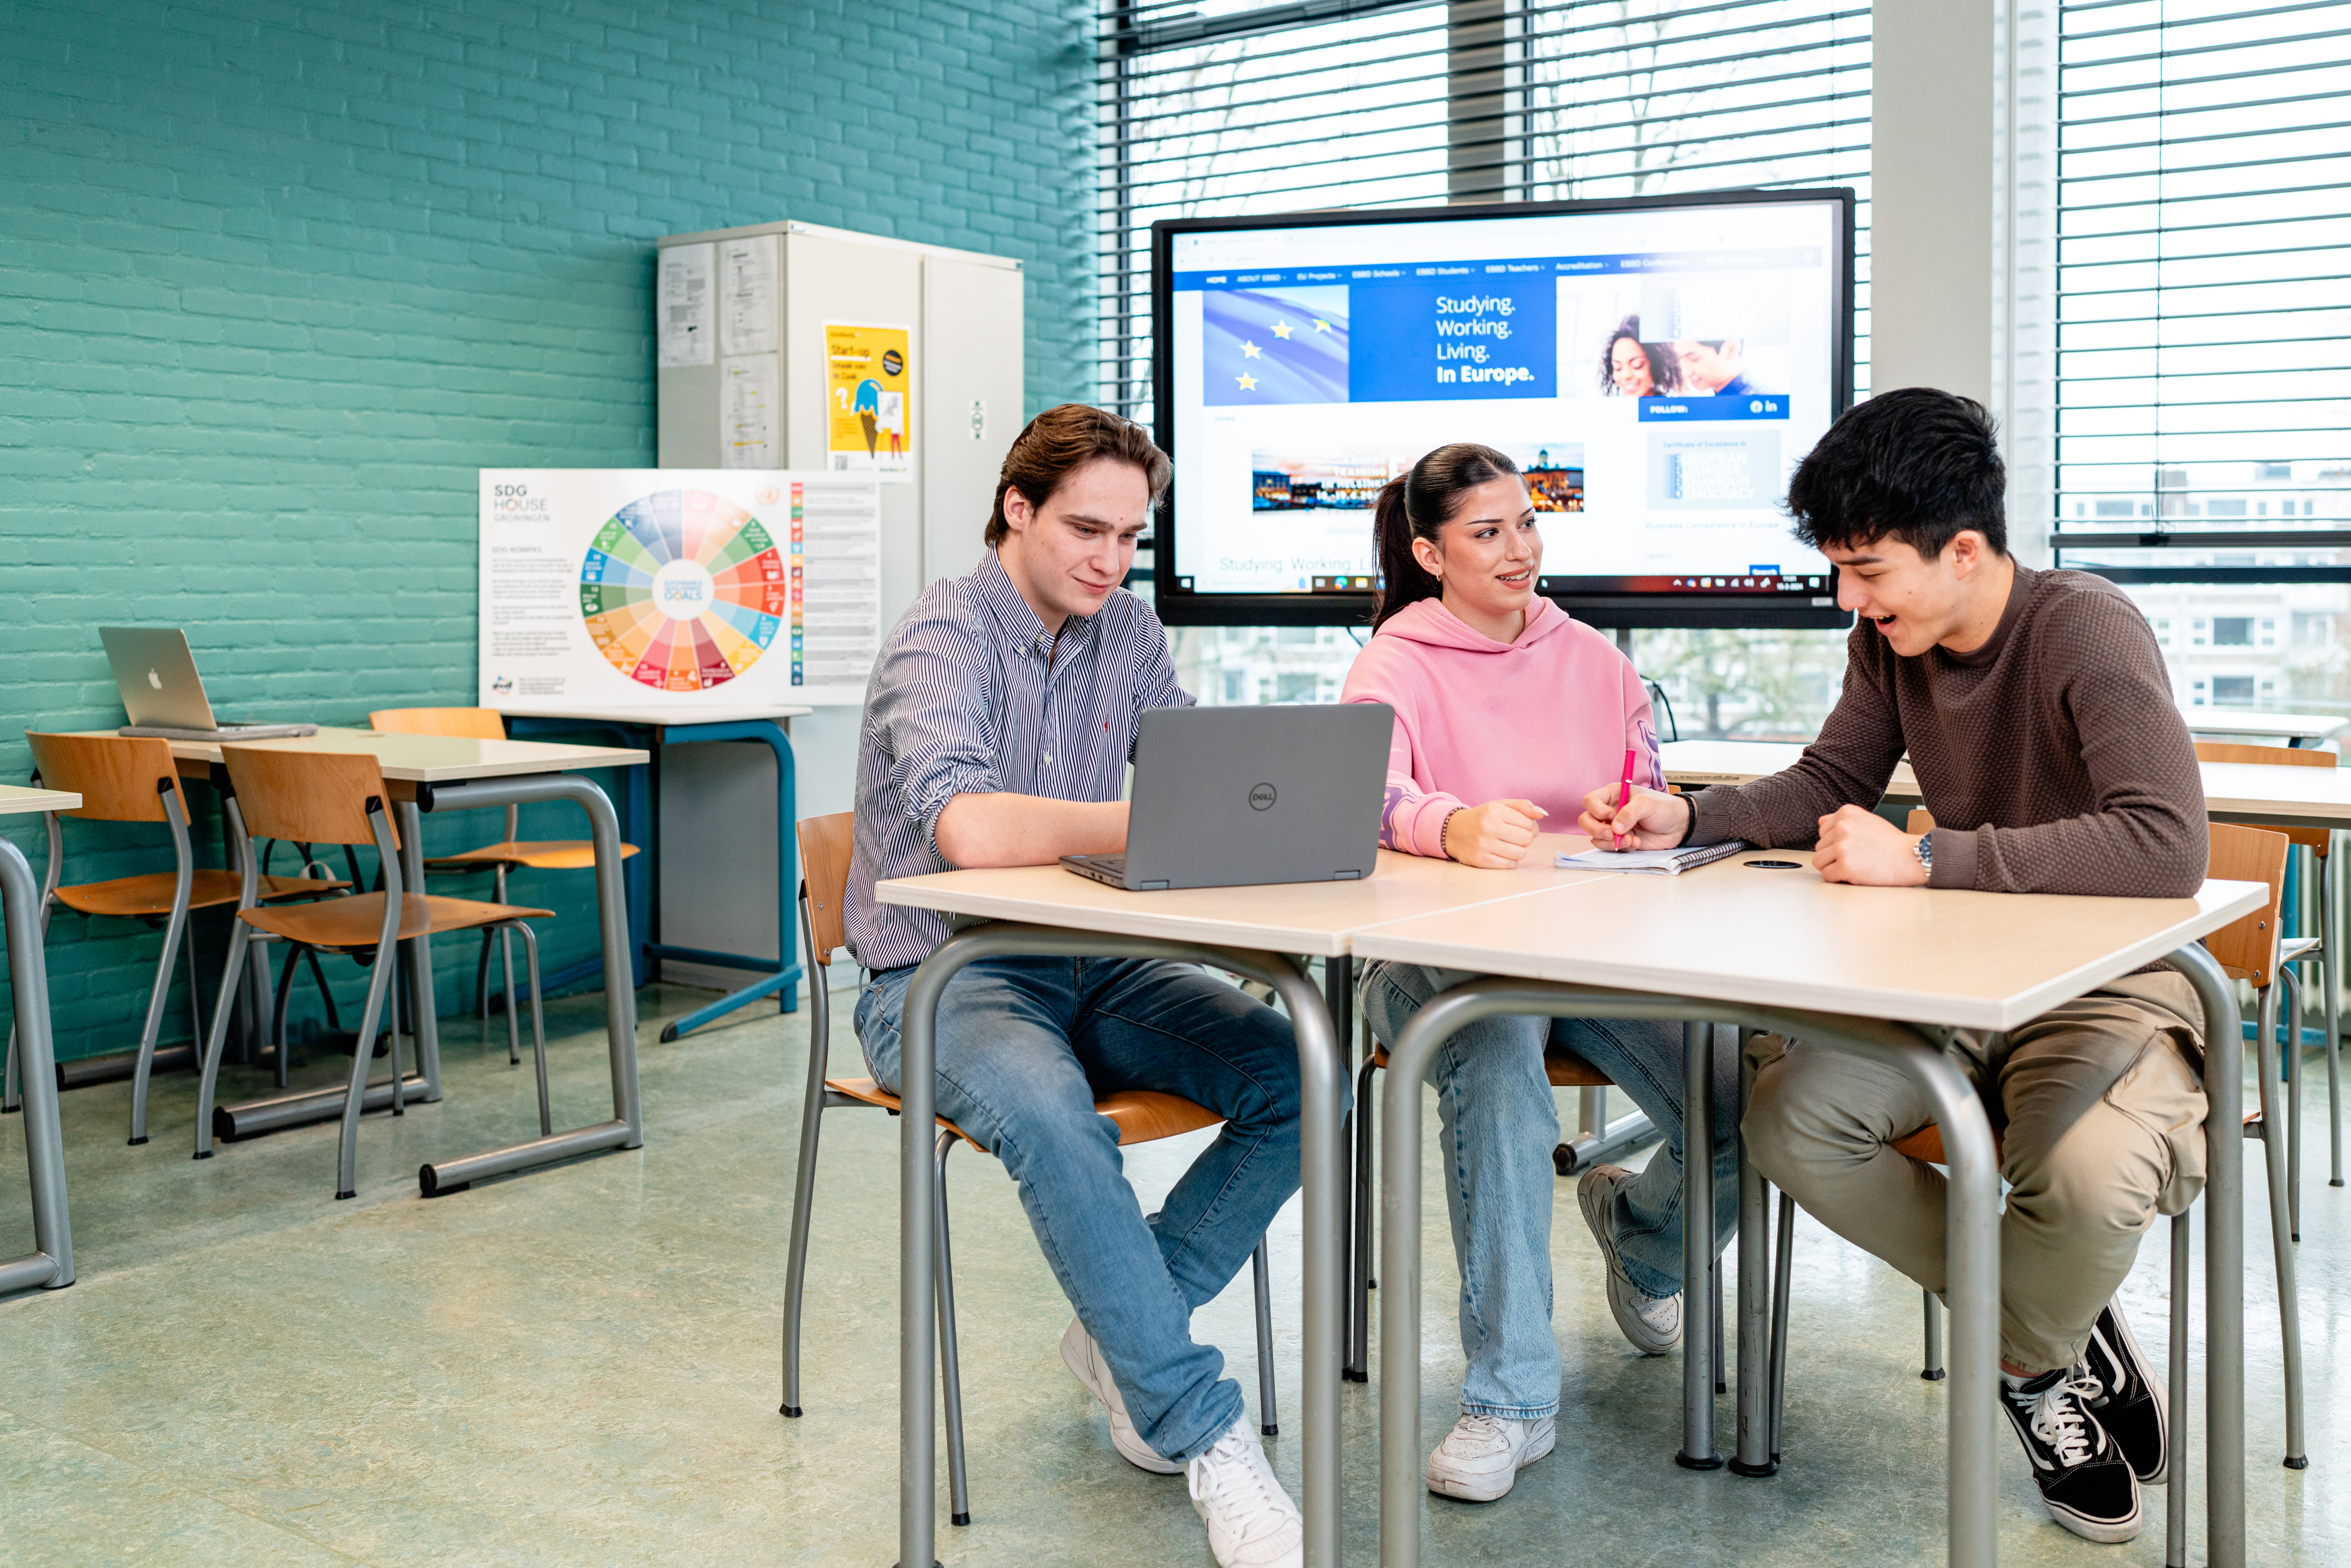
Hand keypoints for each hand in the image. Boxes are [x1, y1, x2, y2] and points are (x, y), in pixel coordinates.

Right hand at [1444, 799, 1546, 867]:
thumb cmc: (1481, 818)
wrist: (1453, 831)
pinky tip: (1500, 853)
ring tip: (1507, 845)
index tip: (1523, 828)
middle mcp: (1488, 827)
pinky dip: (1509, 860)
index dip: (1531, 827)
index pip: (1529, 824)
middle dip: (1525, 839)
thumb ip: (1522, 806)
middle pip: (1527, 839)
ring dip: (1518, 850)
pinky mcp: (1480, 860)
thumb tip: (1543, 813)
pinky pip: (1510, 864)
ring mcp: (1483, 845)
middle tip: (1514, 837)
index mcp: (1494, 810)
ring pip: (1520, 854)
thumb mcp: (1499, 805)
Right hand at [1575, 785, 1688, 849]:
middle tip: (1612, 834)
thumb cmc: (1664, 807)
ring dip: (1611, 841)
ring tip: (1630, 839)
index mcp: (1613, 795)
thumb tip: (1615, 828)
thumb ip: (1629, 813)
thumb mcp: (1647, 804)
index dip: (1596, 809)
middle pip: (1586, 820)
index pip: (1591, 800)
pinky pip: (1610, 847)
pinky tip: (1636, 843)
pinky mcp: (1620, 841)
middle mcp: (1609, 811)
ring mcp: (1613, 827)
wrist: (1679, 826)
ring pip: (1596, 837)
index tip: (1610, 816)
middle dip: (1596, 829)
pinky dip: (1621, 847)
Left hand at [1812, 804, 1929, 885]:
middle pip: (1819, 847)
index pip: (1822, 831)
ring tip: (1855, 865)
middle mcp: (1842, 827)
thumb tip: (1820, 822)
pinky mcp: (1845, 866)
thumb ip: (1844, 821)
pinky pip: (1826, 875)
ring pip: (1819, 862)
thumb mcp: (1868, 820)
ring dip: (1833, 867)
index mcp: (1846, 813)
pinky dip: (1837, 878)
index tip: (1854, 846)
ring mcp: (1843, 846)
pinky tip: (1855, 874)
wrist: (1912, 857)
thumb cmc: (1891, 842)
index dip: (1836, 842)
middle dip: (1834, 856)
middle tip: (1858, 857)